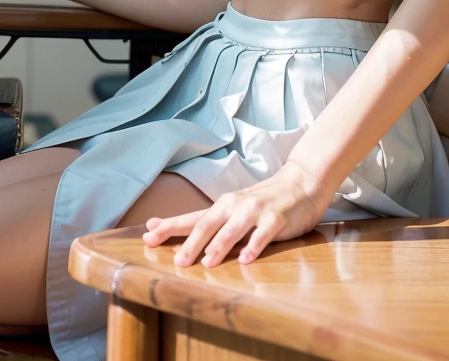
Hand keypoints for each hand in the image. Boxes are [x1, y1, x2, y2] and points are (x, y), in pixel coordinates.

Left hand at [141, 160, 334, 267]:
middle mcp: (235, 206)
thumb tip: (183, 236)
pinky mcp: (276, 219)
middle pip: (207, 224)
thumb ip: (214, 223)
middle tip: (177, 262)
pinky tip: (247, 259)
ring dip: (219, 246)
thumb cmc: (264, 202)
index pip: (191, 218)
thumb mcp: (236, 210)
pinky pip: (263, 234)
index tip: (148, 236)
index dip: (169, 227)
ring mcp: (255, 211)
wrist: (300, 184)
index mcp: (223, 206)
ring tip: (207, 262)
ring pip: (233, 229)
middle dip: (190, 243)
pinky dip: (254, 246)